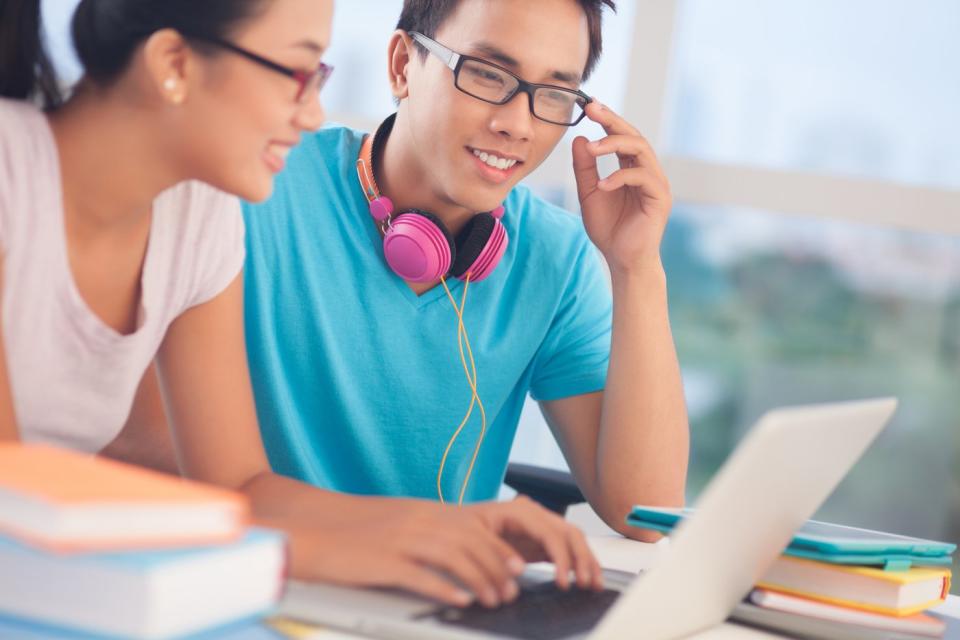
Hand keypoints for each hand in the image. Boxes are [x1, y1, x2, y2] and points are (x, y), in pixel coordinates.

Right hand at [285, 496, 601, 608]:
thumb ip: (428, 534)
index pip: (474, 528)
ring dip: (480, 579)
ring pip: (454, 557)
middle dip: (497, 568)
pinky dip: (445, 588)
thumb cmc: (355, 535)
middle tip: (510, 589)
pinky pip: (422, 575)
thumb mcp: (398, 526)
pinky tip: (460, 601)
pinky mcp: (383, 561)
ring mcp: (401, 540)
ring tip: (493, 600)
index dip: (499, 549)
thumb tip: (460, 553)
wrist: (313, 534)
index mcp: (423, 512)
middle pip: (471, 542)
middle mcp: (417, 521)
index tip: (516, 568)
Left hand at [466, 495, 602, 590]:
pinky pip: (565, 549)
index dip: (561, 556)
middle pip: (568, 532)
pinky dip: (577, 563)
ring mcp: (538, 527)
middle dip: (581, 558)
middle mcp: (533, 515)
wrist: (448, 526)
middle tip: (584, 583)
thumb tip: (517, 570)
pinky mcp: (538, 542)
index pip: (549, 531)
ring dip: (586, 561)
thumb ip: (496, 553)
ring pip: (572, 540)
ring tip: (592, 583)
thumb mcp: (473, 538)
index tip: (563, 579)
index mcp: (518, 511)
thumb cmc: (458, 527)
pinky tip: (584, 578)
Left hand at [572, 101, 672, 274]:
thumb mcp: (589, 194)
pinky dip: (620, 177)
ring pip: (641, 150)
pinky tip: (603, 185)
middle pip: (634, 136)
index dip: (608, 120)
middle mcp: (648, 171)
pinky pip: (642, 177)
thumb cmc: (609, 229)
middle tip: (592, 109)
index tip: (590, 105)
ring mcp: (656, 183)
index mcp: (632, 168)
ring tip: (592, 150)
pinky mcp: (660, 198)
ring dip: (615, 145)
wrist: (622, 260)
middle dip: (612, 121)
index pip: (622, 137)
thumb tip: (580, 139)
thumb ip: (585, 168)